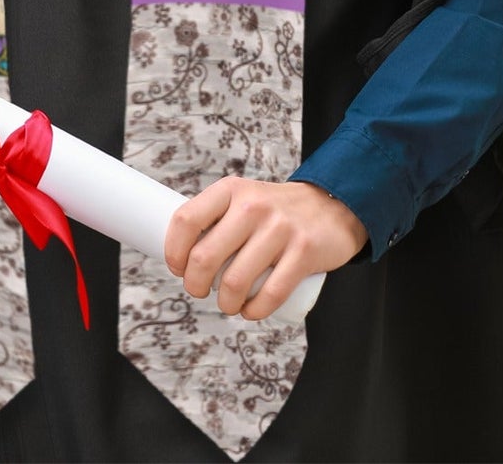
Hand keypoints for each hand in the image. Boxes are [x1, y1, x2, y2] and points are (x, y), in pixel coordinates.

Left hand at [163, 178, 367, 320]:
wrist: (330, 206)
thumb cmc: (274, 210)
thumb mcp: (242, 198)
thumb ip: (216, 217)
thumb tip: (182, 254)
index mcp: (230, 190)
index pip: (186, 220)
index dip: (173, 251)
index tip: (177, 268)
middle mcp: (252, 206)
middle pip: (205, 256)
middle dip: (194, 285)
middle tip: (198, 291)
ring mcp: (279, 229)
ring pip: (235, 281)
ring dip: (225, 303)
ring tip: (227, 304)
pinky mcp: (303, 252)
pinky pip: (270, 294)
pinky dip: (254, 311)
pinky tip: (249, 311)